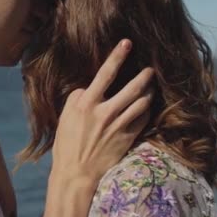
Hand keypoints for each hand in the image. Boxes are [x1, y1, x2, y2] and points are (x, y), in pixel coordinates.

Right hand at [50, 39, 153, 189]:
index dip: (117, 56)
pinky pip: (142, 118)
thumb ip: (78, 99)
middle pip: (131, 87)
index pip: (104, 74)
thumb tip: (90, 88)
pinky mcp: (127, 138)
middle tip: (150, 68)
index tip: (127, 43)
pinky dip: (146, 109)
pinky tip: (146, 106)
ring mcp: (118, 126)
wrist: (76, 174)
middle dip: (144, 75)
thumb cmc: (67, 145)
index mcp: (86, 104)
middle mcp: (104, 113)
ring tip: (151, 86)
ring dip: (148, 91)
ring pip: (141, 102)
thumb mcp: (65, 118)